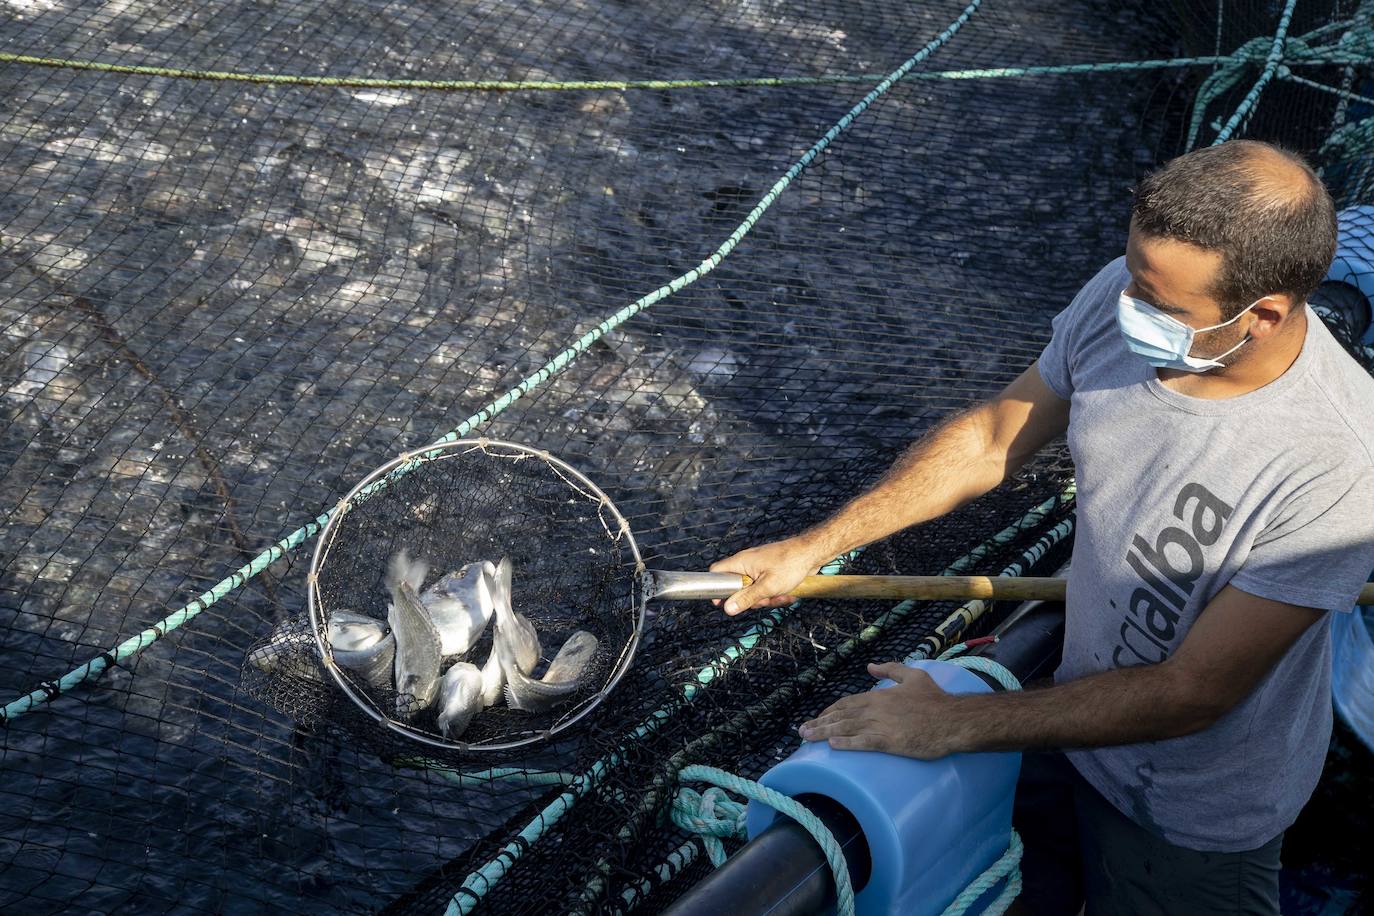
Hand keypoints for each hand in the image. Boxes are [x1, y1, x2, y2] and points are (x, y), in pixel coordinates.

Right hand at [708, 535, 827, 614]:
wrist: (812, 553)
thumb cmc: (790, 564)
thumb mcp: (767, 587)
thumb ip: (746, 598)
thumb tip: (727, 609)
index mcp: (741, 562)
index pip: (716, 572)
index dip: (716, 588)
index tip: (722, 603)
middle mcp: (747, 563)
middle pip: (737, 587)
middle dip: (750, 599)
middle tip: (763, 600)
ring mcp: (759, 568)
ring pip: (754, 590)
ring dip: (766, 598)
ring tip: (781, 596)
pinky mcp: (770, 572)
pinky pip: (766, 588)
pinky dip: (775, 593)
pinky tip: (788, 594)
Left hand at [797, 662, 958, 758]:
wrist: (953, 720)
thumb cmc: (935, 699)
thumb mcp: (913, 675)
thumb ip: (890, 669)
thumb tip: (870, 666)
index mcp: (878, 696)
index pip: (846, 703)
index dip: (830, 711)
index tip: (819, 718)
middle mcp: (875, 709)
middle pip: (840, 716)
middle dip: (819, 723)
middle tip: (802, 731)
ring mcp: (881, 726)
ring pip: (846, 729)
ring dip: (824, 733)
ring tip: (807, 738)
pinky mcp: (890, 742)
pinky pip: (863, 743)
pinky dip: (846, 743)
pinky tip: (832, 746)